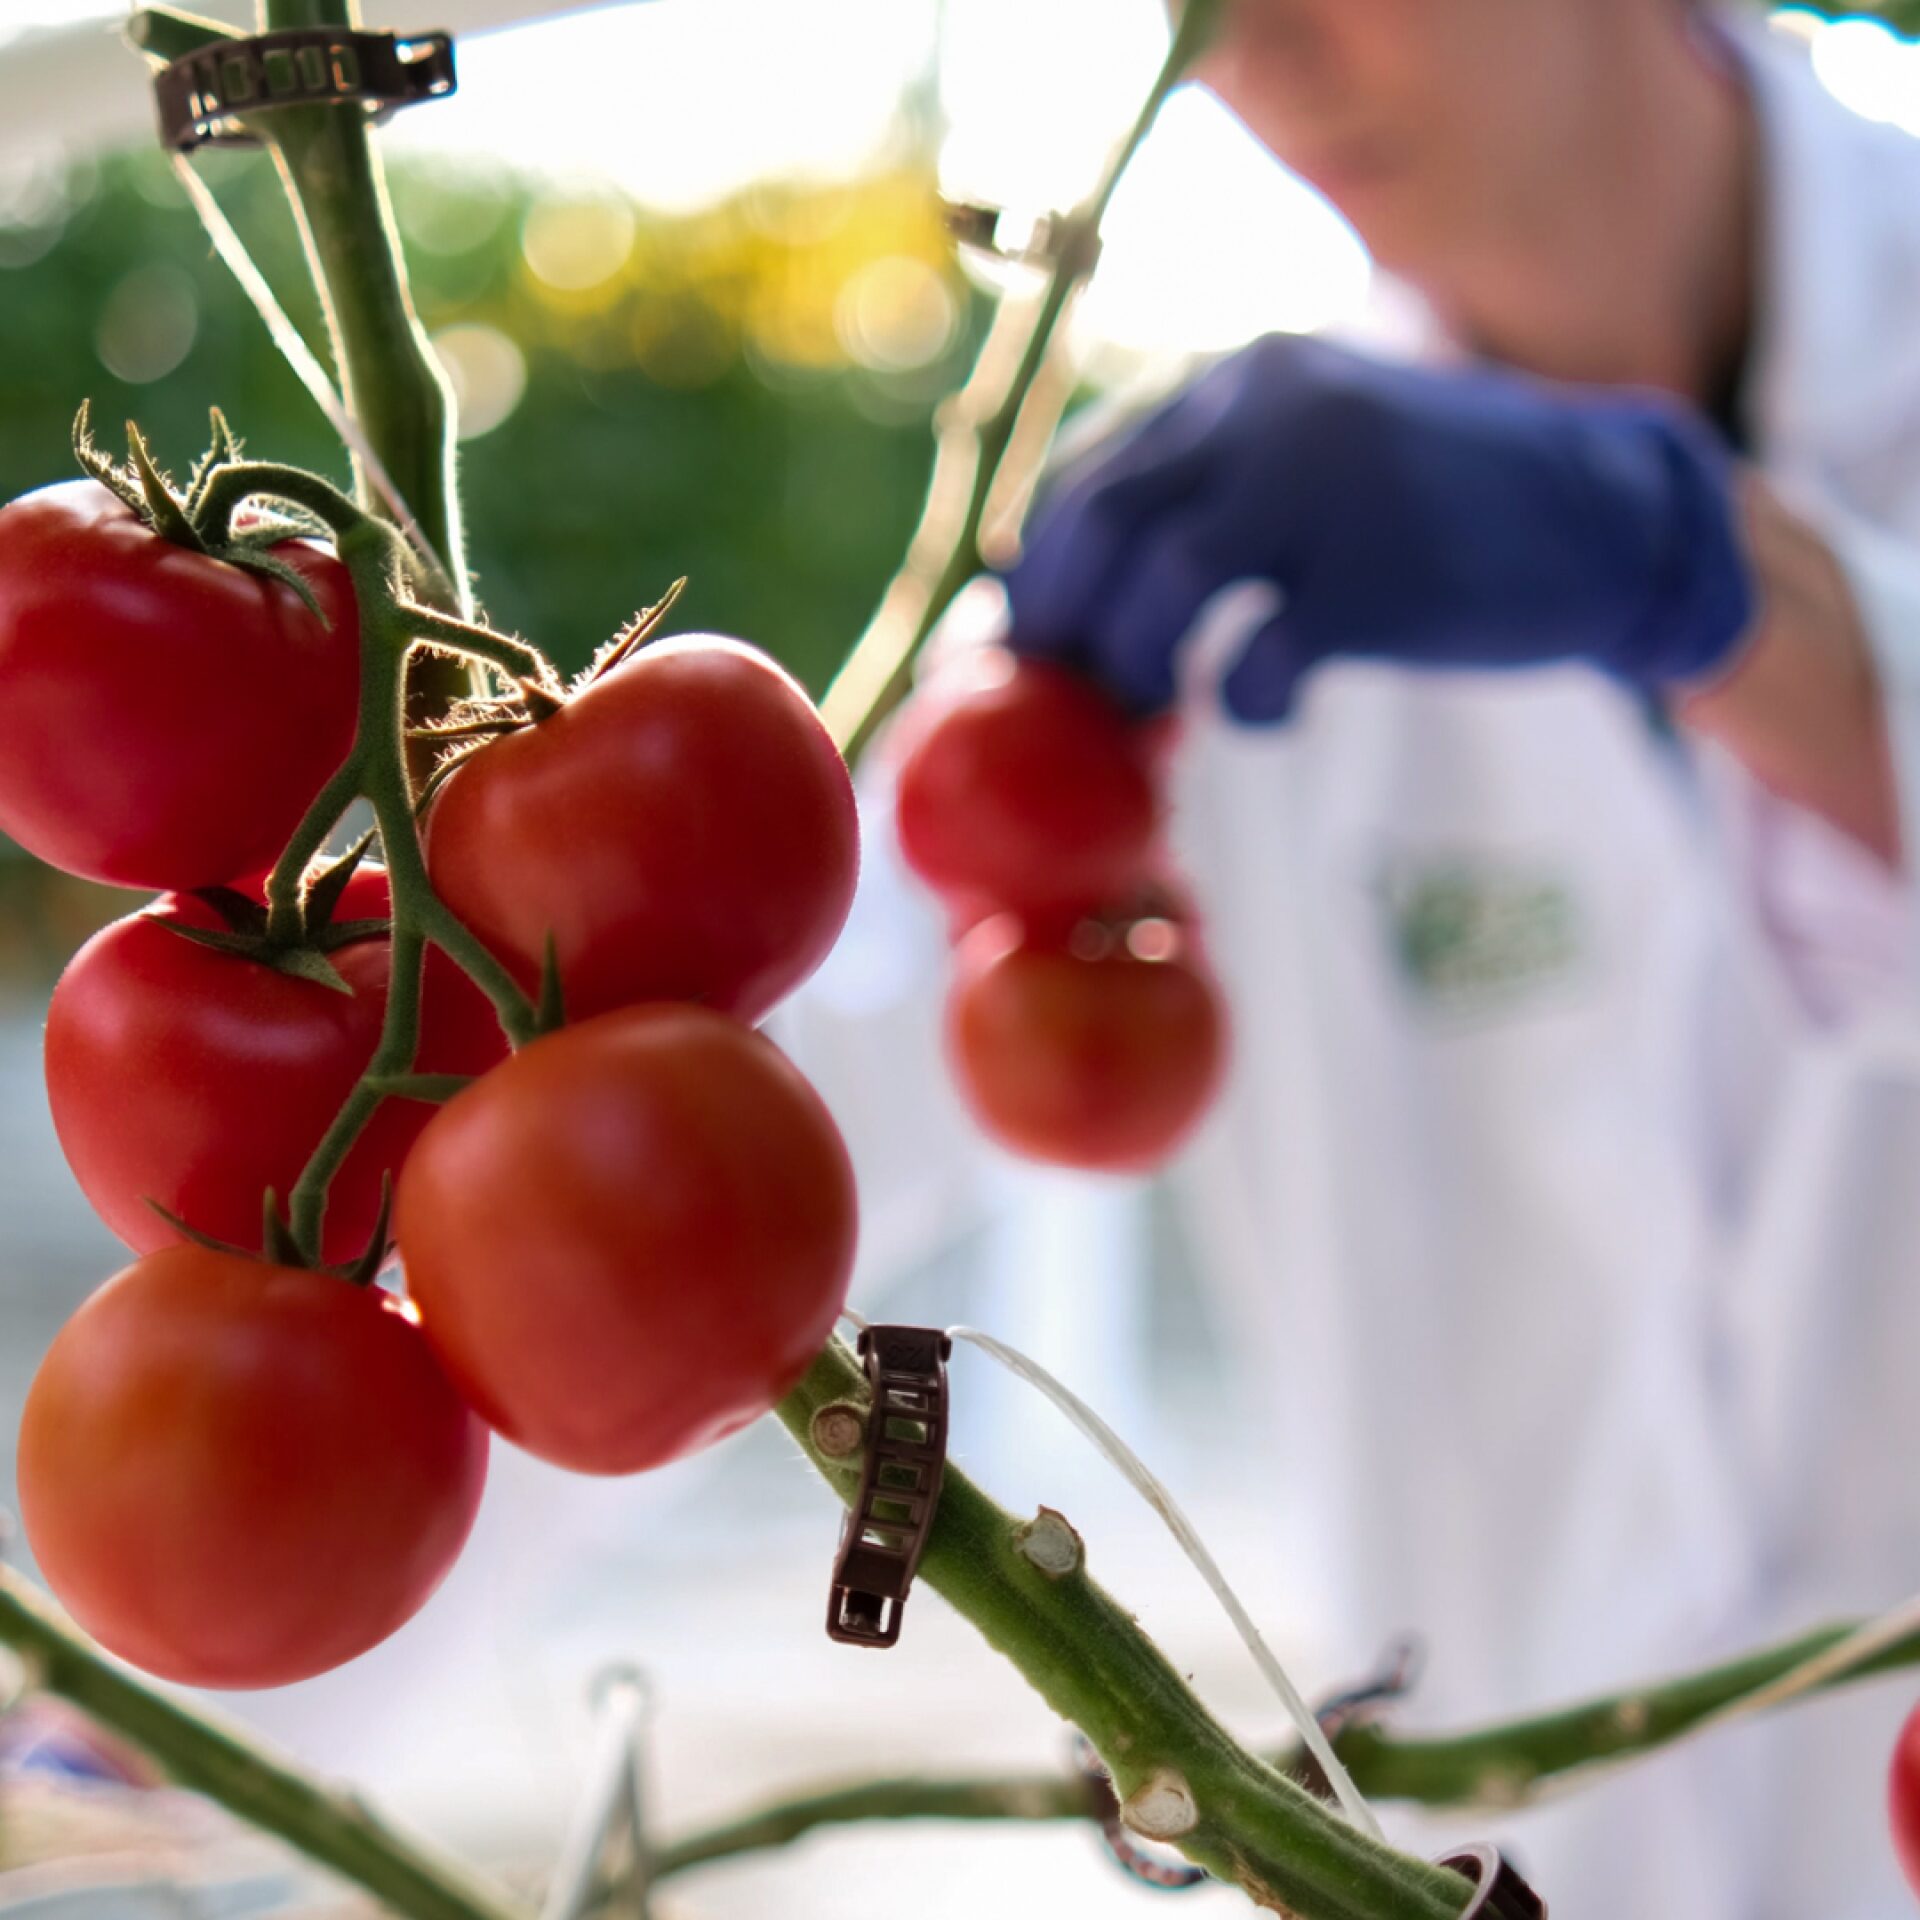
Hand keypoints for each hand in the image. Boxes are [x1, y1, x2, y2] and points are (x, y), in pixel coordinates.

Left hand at [1002, 334, 1754, 721]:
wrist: (1611, 515)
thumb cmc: (1446, 505)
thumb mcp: (1320, 456)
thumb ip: (1216, 493)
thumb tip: (1090, 599)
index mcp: (1247, 382)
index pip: (1095, 468)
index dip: (1046, 565)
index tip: (1035, 636)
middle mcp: (1272, 414)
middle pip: (1104, 521)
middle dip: (1064, 619)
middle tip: (1069, 689)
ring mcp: (1326, 488)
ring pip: (1162, 583)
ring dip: (1135, 663)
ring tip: (1152, 707)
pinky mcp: (1378, 576)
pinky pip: (1259, 656)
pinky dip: (1244, 700)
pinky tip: (1270, 709)